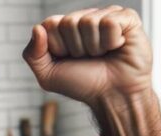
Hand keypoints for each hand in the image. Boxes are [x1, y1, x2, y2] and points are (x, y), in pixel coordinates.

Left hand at [22, 6, 151, 105]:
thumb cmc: (83, 84)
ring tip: (103, 54)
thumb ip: (32, 54)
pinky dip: (111, 41)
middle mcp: (85, 17)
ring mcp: (106, 15)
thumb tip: (37, 28)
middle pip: (68, 22)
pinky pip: (110, 22)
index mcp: (65, 27)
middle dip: (75, 48)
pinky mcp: (127, 18)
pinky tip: (117, 47)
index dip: (57, 46)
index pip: (50, 23)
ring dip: (94, 47)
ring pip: (88, 22)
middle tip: (88, 58)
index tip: (68, 58)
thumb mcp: (48, 75)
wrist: (112, 96)